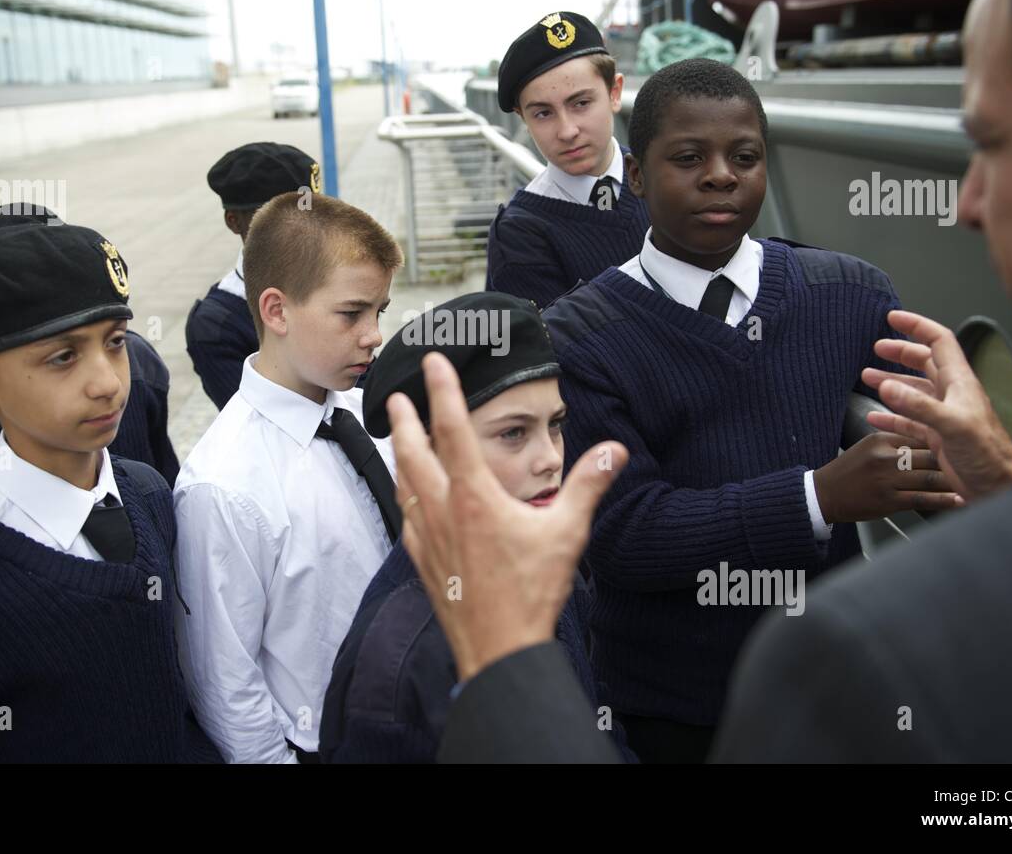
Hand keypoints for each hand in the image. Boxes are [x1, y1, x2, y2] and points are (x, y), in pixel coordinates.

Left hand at [386, 353, 627, 681]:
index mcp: (474, 496)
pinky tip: (408, 496)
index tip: (432, 361)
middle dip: (405, 419)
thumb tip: (614, 451)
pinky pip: (405, 515)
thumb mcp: (568, 534)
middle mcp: (442, 510)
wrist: (498, 649)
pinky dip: (403, 494)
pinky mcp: (422, 560)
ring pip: (404, 483)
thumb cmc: (531, 593)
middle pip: (414, 451)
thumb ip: (588, 485)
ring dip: (400, 454)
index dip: (443, 390)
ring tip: (398, 436)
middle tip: (397, 394)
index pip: (454, 429)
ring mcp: (426, 536)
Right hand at [813, 431, 961, 522]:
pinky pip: (922, 499)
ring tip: (973, 480)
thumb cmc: (849, 472)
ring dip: (952, 480)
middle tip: (974, 459)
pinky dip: (944, 501)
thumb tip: (925, 438)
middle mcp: (885, 457)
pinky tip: (959, 500)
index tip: (961, 440)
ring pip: (928, 477)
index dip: (942, 438)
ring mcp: (886, 480)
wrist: (824, 495)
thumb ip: (895, 441)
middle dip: (952, 458)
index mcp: (881, 440)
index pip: (919, 434)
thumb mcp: (868, 446)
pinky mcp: (887, 501)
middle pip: (928, 454)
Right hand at [862, 309, 1011, 500]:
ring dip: (891, 381)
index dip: (916, 326)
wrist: (998, 486)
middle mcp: (951, 394)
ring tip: (867, 377)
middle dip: (900, 352)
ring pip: (913, 389)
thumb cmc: (986, 454)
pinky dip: (890, 415)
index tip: (893, 318)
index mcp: (959, 383)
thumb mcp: (952, 425)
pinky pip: (907, 419)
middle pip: (924, 361)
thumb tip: (887, 385)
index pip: (939, 341)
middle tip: (877, 348)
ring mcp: (942, 414)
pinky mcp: (936, 435)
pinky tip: (874, 416)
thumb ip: (918, 405)